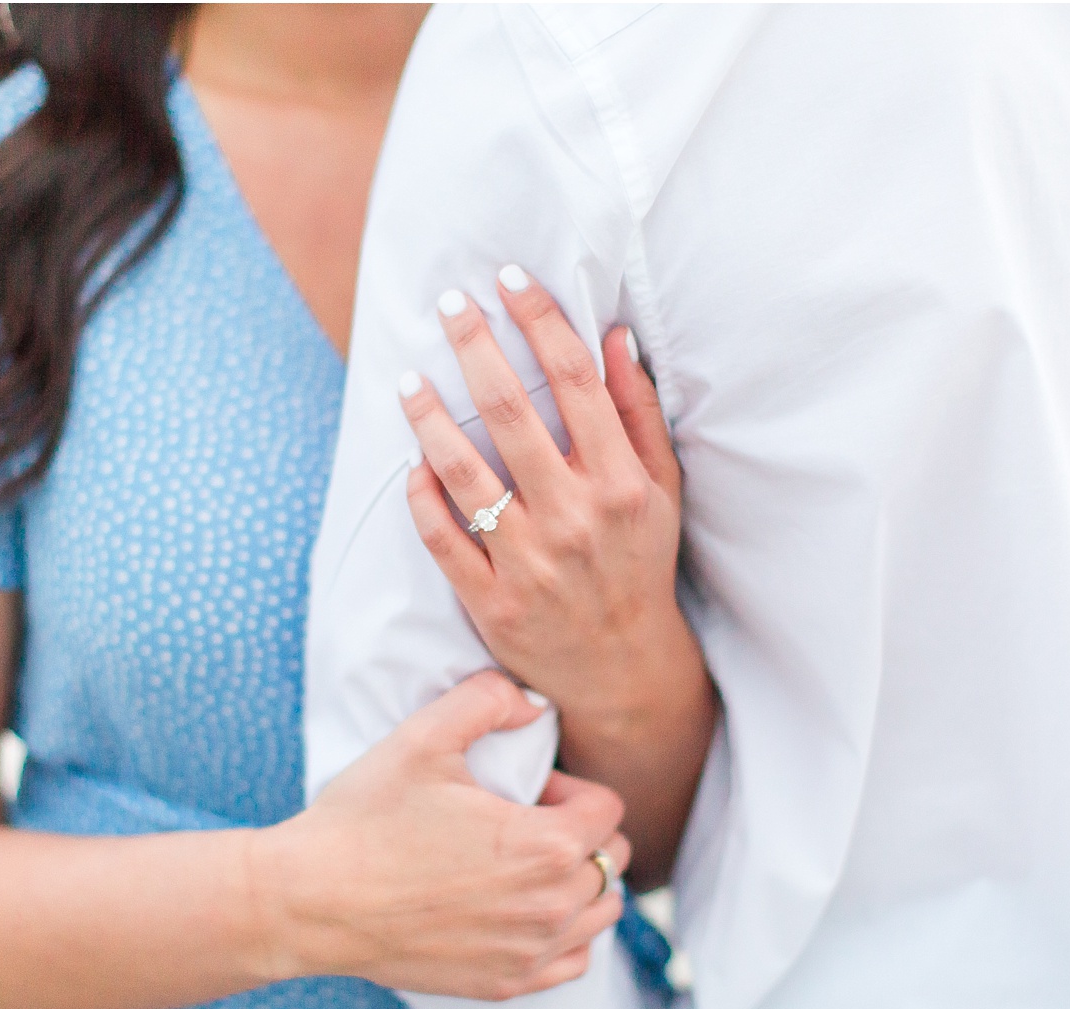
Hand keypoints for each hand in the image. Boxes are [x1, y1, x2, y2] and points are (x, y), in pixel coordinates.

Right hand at [252, 671, 630, 1000]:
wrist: (310, 901)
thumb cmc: (364, 819)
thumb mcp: (422, 737)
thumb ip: (488, 700)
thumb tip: (532, 702)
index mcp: (547, 845)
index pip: (608, 809)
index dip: (570, 788)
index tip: (526, 790)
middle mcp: (551, 906)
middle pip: (612, 860)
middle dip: (579, 832)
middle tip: (520, 822)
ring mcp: (530, 953)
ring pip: (601, 912)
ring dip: (578, 883)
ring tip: (523, 864)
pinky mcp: (505, 985)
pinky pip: (573, 960)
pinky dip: (562, 934)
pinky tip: (518, 909)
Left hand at [399, 267, 707, 752]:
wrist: (624, 667)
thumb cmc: (641, 565)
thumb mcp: (661, 490)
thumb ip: (637, 413)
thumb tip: (612, 336)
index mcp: (620, 482)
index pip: (575, 380)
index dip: (539, 319)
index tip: (509, 279)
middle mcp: (573, 516)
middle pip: (511, 411)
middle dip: (474, 346)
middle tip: (448, 304)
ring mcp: (528, 561)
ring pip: (462, 471)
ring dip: (429, 416)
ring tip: (409, 378)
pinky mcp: (490, 601)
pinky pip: (440, 536)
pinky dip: (421, 494)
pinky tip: (412, 461)